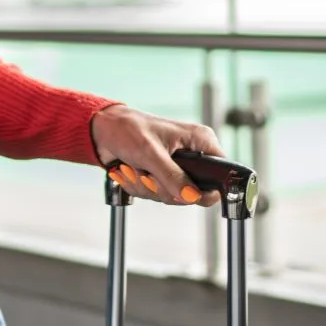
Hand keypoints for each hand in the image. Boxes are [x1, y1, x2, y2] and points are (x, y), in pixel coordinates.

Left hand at [89, 105, 223, 206]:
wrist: (104, 132)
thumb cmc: (128, 130)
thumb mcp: (150, 153)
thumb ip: (172, 176)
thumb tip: (192, 195)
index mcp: (199, 140)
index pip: (221, 172)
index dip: (207, 189)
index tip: (186, 193)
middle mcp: (193, 154)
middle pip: (194, 191)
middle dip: (164, 188)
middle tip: (147, 174)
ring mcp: (177, 167)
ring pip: (173, 196)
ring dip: (147, 187)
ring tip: (135, 168)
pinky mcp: (163, 176)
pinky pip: (158, 195)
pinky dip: (140, 187)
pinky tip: (131, 171)